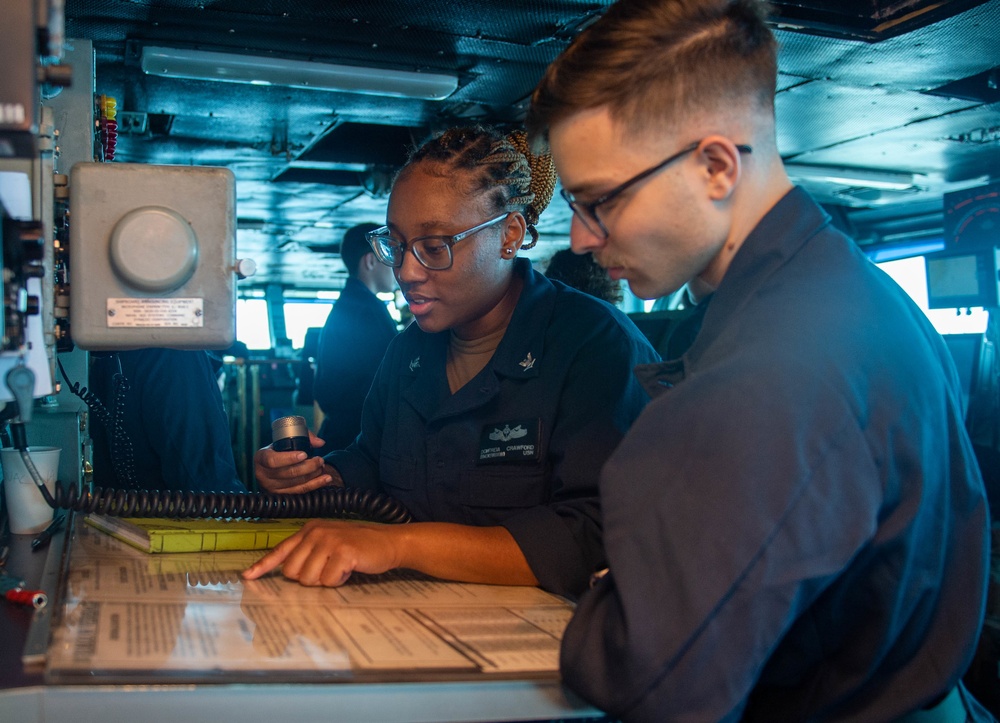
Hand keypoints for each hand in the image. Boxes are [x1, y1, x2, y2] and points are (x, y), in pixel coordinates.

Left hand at [242, 520, 401, 585]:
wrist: (389, 542)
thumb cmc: (359, 547)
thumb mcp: (330, 543)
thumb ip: (309, 553)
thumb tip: (289, 573)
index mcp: (309, 530)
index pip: (281, 551)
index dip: (263, 566)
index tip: (247, 577)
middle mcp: (315, 533)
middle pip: (292, 572)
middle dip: (309, 579)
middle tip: (329, 569)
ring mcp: (328, 541)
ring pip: (308, 579)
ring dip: (325, 581)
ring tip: (341, 567)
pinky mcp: (342, 552)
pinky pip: (328, 581)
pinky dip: (340, 581)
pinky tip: (350, 569)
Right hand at [254, 431, 334, 492]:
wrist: (270, 465)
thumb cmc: (279, 449)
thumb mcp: (285, 439)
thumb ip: (304, 436)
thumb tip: (320, 443)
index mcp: (261, 457)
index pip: (272, 460)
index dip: (289, 458)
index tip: (304, 454)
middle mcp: (263, 474)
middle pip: (287, 473)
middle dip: (308, 466)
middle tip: (320, 460)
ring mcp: (270, 487)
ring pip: (295, 483)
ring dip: (313, 475)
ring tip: (322, 467)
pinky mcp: (280, 495)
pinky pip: (299, 491)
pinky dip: (314, 485)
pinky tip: (325, 479)